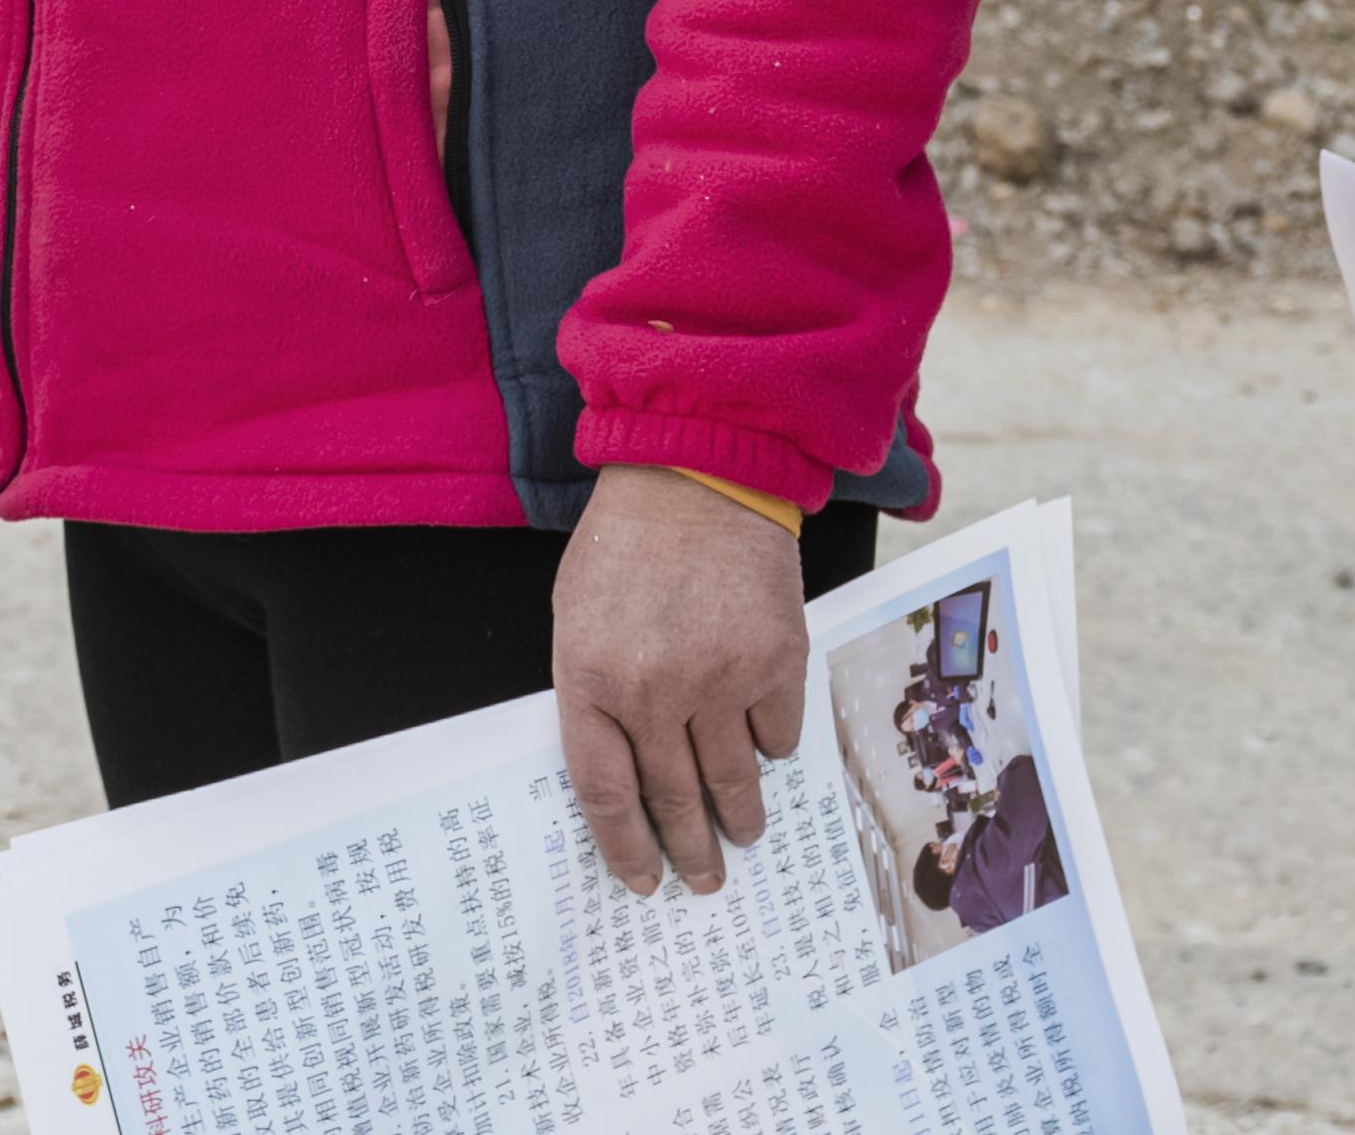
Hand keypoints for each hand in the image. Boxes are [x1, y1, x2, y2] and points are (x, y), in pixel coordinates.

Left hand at [553, 470, 806, 896]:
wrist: (696, 473)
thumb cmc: (626, 545)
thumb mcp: (576, 618)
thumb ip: (593, 695)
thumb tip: (621, 777)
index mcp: (589, 679)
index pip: (605, 794)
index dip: (624, 848)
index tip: (641, 881)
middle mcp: (653, 690)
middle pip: (672, 799)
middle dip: (689, 851)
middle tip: (701, 882)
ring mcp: (719, 678)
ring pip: (732, 781)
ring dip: (738, 820)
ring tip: (741, 838)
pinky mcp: (777, 661)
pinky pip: (778, 736)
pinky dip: (771, 750)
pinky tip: (764, 754)